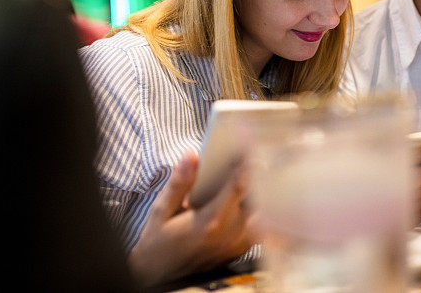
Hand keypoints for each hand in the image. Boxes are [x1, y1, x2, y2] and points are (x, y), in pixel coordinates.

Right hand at [127, 151, 255, 286]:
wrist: (159, 278)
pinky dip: (261, 209)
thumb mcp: (161, 211)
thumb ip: (179, 183)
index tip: (252, 143)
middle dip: (259, 174)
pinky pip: (260, 226)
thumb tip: (191, 155)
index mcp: (209, 221)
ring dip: (261, 191)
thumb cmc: (158, 242)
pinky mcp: (240, 250)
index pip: (238, 186)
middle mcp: (228, 233)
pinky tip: (256, 194)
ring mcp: (237, 244)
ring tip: (259, 171)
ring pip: (262, 211)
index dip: (248, 163)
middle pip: (257, 197)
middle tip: (259, 153)